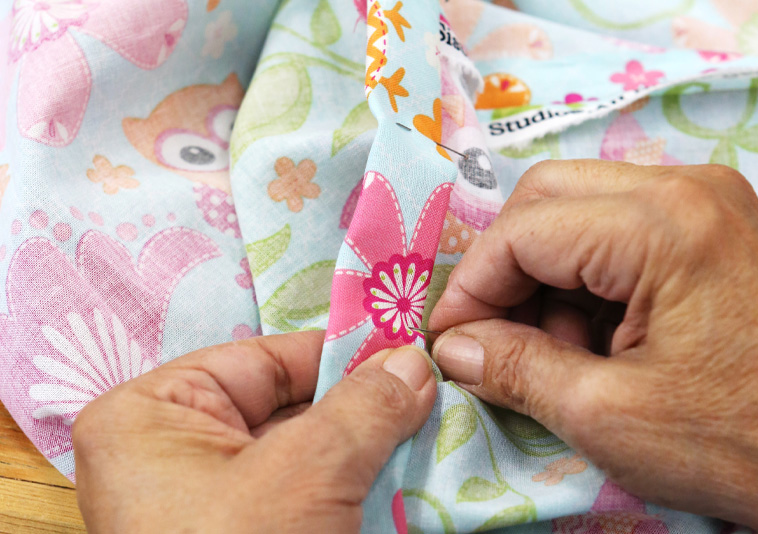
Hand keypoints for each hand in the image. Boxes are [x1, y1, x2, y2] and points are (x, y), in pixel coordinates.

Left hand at [72, 332, 435, 532]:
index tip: (410, 348)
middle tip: (436, 395)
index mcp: (154, 413)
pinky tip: (411, 480)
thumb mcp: (306, 472)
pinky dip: (358, 491)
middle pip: (291, 406)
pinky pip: (310, 498)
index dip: (342, 352)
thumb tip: (413, 362)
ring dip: (371, 452)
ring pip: (309, 454)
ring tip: (437, 432)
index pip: (266, 359)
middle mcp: (176, 451)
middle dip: (366, 407)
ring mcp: (212, 501)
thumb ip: (364, 407)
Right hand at [428, 160, 757, 533]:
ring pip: (577, 211)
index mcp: (661, 224)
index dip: (471, 288)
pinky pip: (617, 232)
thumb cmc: (744, 443)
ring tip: (553, 352)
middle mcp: (684, 188)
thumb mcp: (607, 415)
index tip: (448, 342)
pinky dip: (585, 281)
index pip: (523, 231)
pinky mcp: (712, 227)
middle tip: (491, 337)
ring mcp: (704, 202)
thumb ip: (515, 369)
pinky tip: (593, 341)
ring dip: (544, 278)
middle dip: (505, 270)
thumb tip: (452, 349)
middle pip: (546, 199)